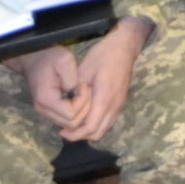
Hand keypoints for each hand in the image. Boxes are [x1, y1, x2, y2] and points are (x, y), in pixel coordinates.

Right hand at [10, 45, 83, 129]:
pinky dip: (76, 112)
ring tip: (82, 93)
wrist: (35, 59)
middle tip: (85, 90)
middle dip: (84, 109)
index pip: (71, 114)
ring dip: (81, 111)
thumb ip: (72, 79)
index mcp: (46, 99)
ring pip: (69, 125)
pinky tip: (78, 97)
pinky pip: (66, 120)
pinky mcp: (50, 112)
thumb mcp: (65, 60)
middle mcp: (43, 110)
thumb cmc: (50, 58)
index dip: (82, 101)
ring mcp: (45, 113)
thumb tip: (76, 94)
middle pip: (71, 124)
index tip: (83, 85)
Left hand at [63, 18, 150, 142]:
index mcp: (104, 98)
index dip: (74, 134)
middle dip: (80, 136)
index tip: (60, 131)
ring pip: (104, 130)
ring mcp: (119, 105)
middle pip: (97, 134)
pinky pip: (108, 122)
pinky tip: (86, 116)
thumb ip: (76, 93)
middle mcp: (114, 106)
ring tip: (74, 124)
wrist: (124, 47)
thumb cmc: (102, 56)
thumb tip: (68, 108)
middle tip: (65, 130)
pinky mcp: (120, 103)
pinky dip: (96, 125)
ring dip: (89, 131)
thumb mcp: (83, 71)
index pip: (90, 128)